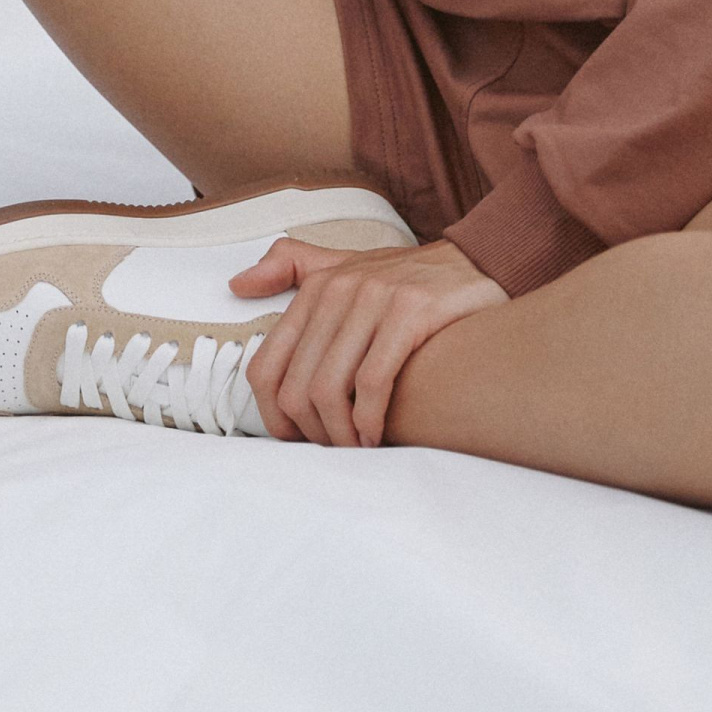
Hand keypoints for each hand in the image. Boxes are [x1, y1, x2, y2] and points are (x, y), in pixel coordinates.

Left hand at [232, 232, 503, 447]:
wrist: (475, 261)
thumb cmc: (405, 278)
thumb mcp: (345, 265)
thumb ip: (293, 267)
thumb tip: (236, 283)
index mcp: (316, 287)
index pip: (267, 365)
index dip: (273, 416)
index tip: (296, 439)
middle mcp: (339, 289)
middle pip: (297, 386)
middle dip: (312, 433)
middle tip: (334, 451)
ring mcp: (374, 298)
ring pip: (330, 388)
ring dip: (341, 435)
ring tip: (358, 448)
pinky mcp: (411, 311)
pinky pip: (373, 381)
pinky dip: (370, 421)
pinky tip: (378, 435)